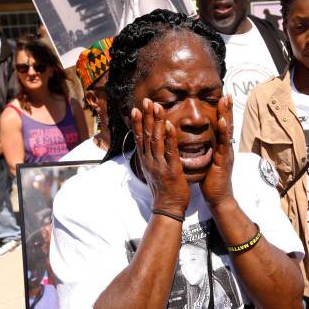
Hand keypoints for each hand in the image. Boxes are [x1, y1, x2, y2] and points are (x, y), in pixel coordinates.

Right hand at [131, 98, 189, 216]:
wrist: (168, 208)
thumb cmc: (163, 191)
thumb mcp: (153, 172)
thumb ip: (151, 159)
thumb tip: (147, 149)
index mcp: (146, 161)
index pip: (140, 138)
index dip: (138, 123)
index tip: (136, 108)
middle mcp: (150, 161)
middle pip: (146, 135)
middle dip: (146, 116)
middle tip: (146, 100)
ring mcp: (159, 165)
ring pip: (156, 140)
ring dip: (157, 121)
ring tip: (157, 106)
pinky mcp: (171, 170)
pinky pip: (170, 151)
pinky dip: (170, 137)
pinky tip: (170, 125)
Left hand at [200, 95, 234, 208]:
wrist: (218, 198)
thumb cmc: (211, 181)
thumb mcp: (208, 161)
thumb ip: (206, 150)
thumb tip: (198, 141)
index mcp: (221, 147)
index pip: (221, 126)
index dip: (222, 112)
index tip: (221, 97)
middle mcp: (226, 148)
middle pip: (227, 123)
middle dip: (227, 108)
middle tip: (226, 93)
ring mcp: (227, 153)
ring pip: (227, 130)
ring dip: (227, 114)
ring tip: (226, 100)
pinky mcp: (224, 160)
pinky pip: (224, 143)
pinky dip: (224, 131)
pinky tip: (222, 121)